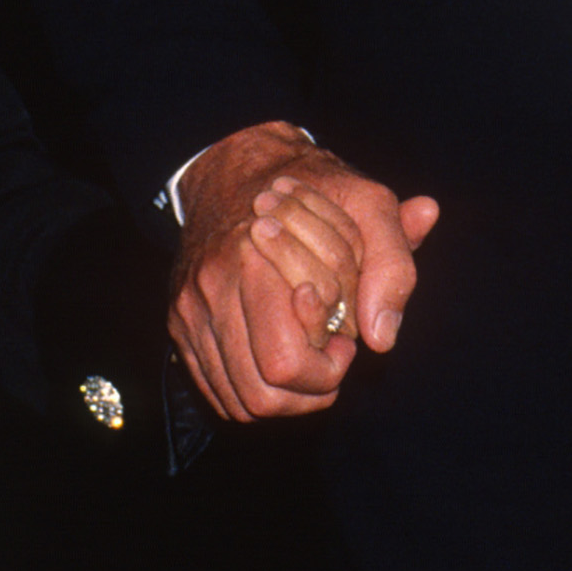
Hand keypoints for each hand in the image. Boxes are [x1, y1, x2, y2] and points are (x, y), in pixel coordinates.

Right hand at [167, 121, 438, 422]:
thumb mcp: (368, 205)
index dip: (331, 364)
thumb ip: (392, 265)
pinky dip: (255, 392)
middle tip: (332, 354)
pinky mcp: (179, 323)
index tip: (347, 335)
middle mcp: (212, 290)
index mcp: (252, 261)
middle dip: (311, 390)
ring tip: (311, 359)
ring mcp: (189, 310)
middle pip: (262, 394)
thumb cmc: (312, 187)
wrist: (235, 167)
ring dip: (287, 398)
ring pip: (238, 403)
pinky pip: (216, 390)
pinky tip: (281, 363)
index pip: (287, 361)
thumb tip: (383, 339)